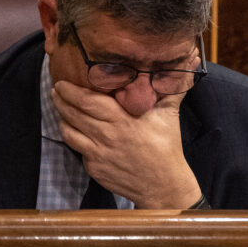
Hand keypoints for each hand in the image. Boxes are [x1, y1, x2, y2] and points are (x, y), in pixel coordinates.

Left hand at [52, 80, 201, 208]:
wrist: (163, 186)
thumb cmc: (167, 148)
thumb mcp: (170, 114)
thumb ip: (175, 86)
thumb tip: (192, 60)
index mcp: (122, 121)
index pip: (88, 102)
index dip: (71, 91)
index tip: (62, 82)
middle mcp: (106, 137)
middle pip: (73, 114)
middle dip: (60, 100)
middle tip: (56, 89)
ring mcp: (98, 155)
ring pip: (69, 132)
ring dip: (61, 118)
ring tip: (60, 107)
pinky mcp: (95, 169)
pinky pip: (77, 149)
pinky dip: (73, 137)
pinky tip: (74, 129)